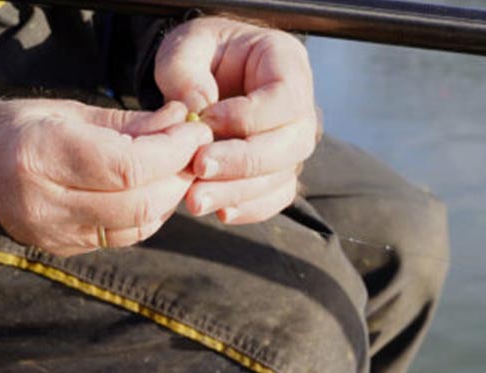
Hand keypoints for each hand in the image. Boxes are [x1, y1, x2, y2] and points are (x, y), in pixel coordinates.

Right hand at [0, 99, 211, 255]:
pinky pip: (124, 238)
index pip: (128, 166)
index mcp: (40, 155)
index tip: (196, 131)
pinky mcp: (65, 249)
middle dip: (179, 175)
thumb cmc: (24, 130)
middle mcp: (45, 201)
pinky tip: (152, 191)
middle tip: (194, 150)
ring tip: (176, 168)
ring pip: (137, 226)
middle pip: (139, 203)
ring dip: (169, 198)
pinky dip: (149, 214)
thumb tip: (183, 121)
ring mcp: (55, 232)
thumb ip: (129, 122)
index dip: (173, 151)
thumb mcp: (70, 112)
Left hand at [154, 17, 321, 224]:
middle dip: (244, 162)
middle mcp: (300, 106)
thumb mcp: (185, 46)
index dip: (248, 116)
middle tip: (199, 168)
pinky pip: (275, 196)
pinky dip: (249, 208)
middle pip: (291, 144)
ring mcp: (292, 141)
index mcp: (286, 62)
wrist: (203, 74)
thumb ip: (186, 72)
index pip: (284, 97)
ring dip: (239, 192)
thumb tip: (199, 109)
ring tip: (195, 199)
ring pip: (282, 176)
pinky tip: (219, 212)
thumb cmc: (199, 53)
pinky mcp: (278, 170)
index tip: (205, 121)